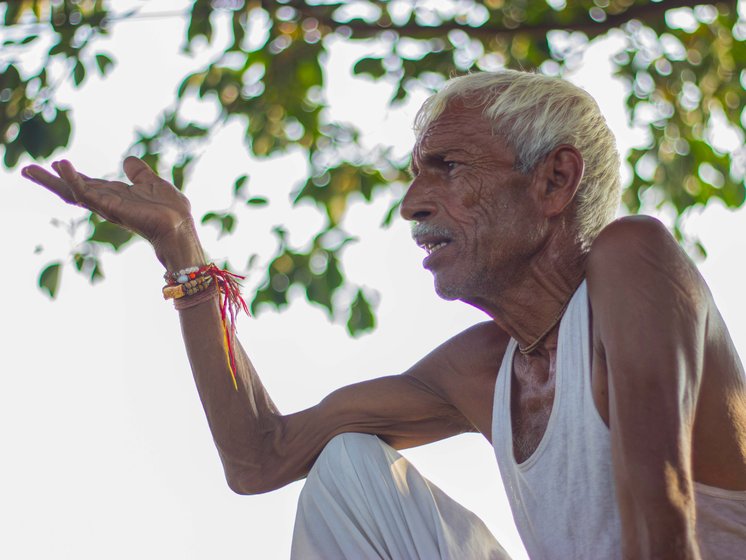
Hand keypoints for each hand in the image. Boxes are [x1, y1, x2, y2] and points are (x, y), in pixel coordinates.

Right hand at [22, 157, 200, 266]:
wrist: (180, 226)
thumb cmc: (171, 211)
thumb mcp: (153, 183)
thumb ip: (139, 173)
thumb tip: (128, 160)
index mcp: (116, 196)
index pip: (86, 185)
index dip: (70, 175)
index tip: (54, 164)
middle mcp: (107, 203)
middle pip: (72, 191)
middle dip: (49, 181)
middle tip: (26, 170)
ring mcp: (107, 207)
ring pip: (72, 193)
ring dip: (53, 181)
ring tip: (31, 170)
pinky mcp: (111, 209)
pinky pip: (86, 194)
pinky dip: (73, 180)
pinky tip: (62, 167)